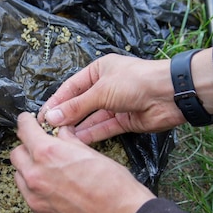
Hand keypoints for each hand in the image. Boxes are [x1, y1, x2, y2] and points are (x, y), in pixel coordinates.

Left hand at [10, 112, 155, 212]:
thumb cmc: (112, 185)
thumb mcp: (89, 151)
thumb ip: (67, 140)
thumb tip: (60, 132)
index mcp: (47, 153)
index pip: (23, 128)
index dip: (26, 122)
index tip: (27, 121)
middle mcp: (35, 174)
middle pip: (16, 153)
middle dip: (27, 147)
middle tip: (40, 147)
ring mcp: (34, 195)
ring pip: (19, 174)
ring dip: (28, 168)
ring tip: (47, 169)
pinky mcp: (38, 211)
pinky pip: (27, 193)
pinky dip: (34, 187)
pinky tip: (51, 186)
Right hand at [38, 54, 185, 143]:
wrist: (170, 94)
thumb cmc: (134, 81)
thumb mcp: (100, 91)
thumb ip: (75, 106)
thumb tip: (50, 117)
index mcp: (98, 70)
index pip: (70, 88)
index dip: (56, 102)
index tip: (42, 116)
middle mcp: (105, 86)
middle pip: (80, 104)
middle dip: (66, 116)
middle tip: (49, 130)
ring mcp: (115, 104)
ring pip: (91, 118)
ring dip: (77, 127)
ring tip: (60, 138)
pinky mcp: (124, 120)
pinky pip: (104, 128)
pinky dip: (92, 134)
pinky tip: (77, 141)